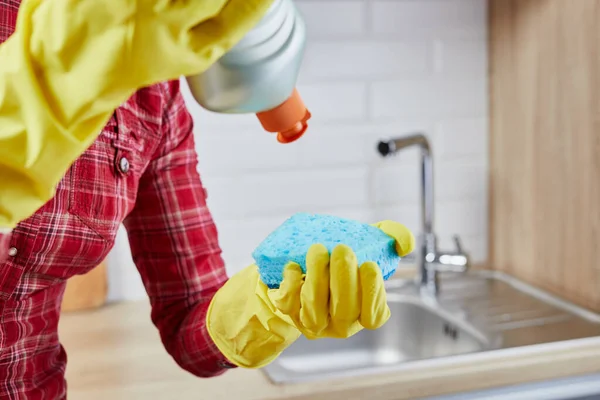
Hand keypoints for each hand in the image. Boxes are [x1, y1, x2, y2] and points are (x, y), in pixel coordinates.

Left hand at [270, 220, 413, 338]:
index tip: (369, 265)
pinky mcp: (290, 312)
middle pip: (345, 310)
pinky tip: (293, 266)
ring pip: (315, 311)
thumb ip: (394, 238)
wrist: (304, 264)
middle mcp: (340, 323)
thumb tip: (405, 243)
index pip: (373, 316)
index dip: (373, 293)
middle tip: (343, 249)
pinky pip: (289, 305)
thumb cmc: (343, 258)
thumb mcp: (369, 245)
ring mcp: (314, 321)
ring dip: (317, 278)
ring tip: (318, 250)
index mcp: (364, 313)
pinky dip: (290, 285)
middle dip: (344, 278)